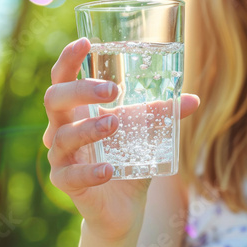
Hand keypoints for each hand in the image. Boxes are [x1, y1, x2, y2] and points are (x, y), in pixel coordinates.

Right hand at [43, 37, 199, 239]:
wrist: (123, 204)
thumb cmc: (127, 158)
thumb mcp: (144, 132)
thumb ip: (162, 115)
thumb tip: (193, 99)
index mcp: (76, 110)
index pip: (62, 78)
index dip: (69, 59)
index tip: (86, 42)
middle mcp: (61, 128)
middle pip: (54, 100)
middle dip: (80, 91)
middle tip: (111, 91)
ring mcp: (60, 156)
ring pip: (63, 137)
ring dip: (89, 129)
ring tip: (115, 125)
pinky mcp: (65, 182)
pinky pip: (71, 175)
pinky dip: (89, 172)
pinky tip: (108, 170)